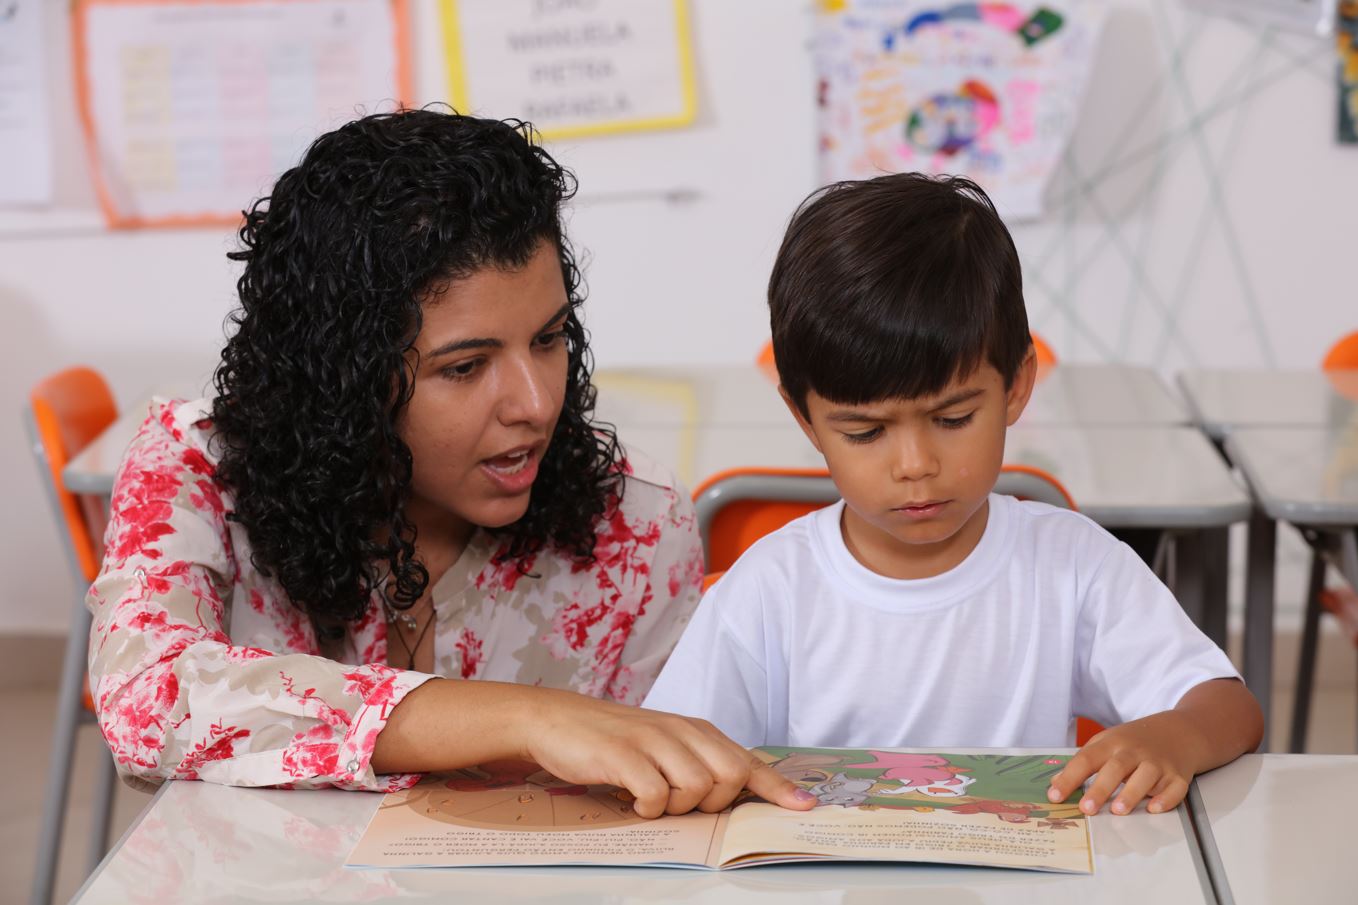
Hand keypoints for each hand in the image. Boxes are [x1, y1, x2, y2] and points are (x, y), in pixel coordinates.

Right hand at [516, 690, 816, 818]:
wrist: (556, 719)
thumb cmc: (613, 740)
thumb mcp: (663, 746)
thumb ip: (698, 762)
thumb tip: (734, 794)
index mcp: (695, 730)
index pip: (748, 760)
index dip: (778, 787)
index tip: (804, 807)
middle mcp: (680, 731)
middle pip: (731, 775)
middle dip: (714, 802)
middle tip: (682, 804)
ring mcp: (652, 740)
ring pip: (698, 786)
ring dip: (678, 806)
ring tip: (652, 800)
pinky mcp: (623, 755)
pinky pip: (656, 794)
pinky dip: (648, 808)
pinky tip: (633, 802)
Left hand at [1047, 712, 1203, 815]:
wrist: (1180, 730)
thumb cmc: (1136, 741)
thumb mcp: (1107, 742)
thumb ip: (1084, 762)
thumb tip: (1056, 784)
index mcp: (1112, 743)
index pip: (1086, 759)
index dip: (1069, 778)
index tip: (1054, 795)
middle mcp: (1134, 752)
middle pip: (1115, 768)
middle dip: (1100, 789)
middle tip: (1086, 808)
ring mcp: (1158, 763)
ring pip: (1145, 777)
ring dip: (1132, 793)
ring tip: (1118, 810)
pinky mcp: (1179, 775)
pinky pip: (1174, 788)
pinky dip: (1166, 798)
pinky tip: (1155, 808)